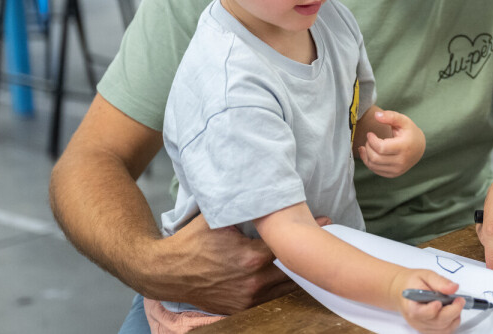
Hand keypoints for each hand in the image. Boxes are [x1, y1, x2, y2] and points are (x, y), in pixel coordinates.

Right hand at [162, 213, 330, 313]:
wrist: (165, 273)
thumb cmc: (191, 242)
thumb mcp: (217, 218)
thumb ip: (242, 206)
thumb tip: (263, 184)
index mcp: (250, 258)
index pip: (290, 246)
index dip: (309, 233)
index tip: (326, 222)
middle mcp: (253, 282)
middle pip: (295, 270)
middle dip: (310, 256)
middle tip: (327, 241)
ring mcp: (248, 299)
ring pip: (287, 288)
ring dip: (301, 274)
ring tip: (316, 257)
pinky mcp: (241, 308)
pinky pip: (272, 300)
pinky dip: (285, 288)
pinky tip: (295, 275)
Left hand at [358, 110, 425, 177]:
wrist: (419, 148)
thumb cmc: (410, 132)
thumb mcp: (403, 121)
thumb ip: (390, 116)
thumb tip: (376, 115)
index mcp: (404, 147)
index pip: (381, 148)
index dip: (371, 140)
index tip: (370, 133)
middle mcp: (401, 161)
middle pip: (375, 158)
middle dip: (368, 147)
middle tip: (369, 139)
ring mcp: (398, 170)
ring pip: (373, 166)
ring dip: (366, 155)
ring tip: (367, 145)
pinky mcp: (393, 174)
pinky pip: (375, 171)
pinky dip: (369, 162)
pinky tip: (368, 154)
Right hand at [392, 269, 464, 333]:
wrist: (403, 290)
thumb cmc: (413, 283)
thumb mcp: (426, 275)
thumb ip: (440, 281)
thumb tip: (453, 288)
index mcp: (412, 306)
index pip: (425, 313)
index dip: (435, 308)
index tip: (442, 300)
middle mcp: (417, 319)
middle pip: (438, 322)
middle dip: (453, 311)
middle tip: (460, 300)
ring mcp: (422, 326)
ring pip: (443, 330)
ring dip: (454, 318)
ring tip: (456, 305)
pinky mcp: (428, 330)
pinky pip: (442, 332)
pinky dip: (451, 324)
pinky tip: (452, 313)